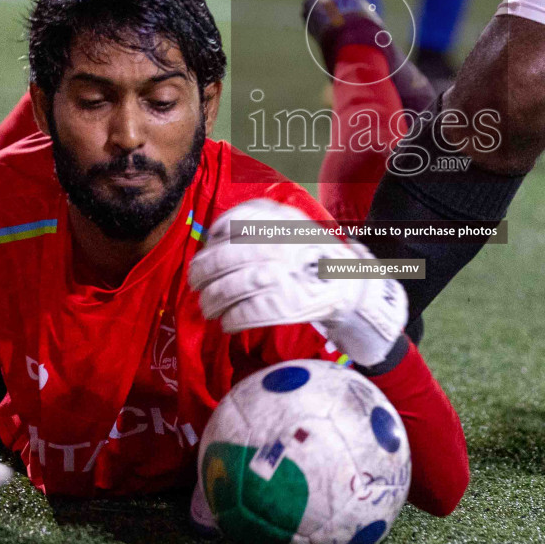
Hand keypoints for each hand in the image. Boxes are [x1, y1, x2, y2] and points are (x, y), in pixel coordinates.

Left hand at [189, 199, 407, 364]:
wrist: (348, 284)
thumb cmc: (310, 256)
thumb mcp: (289, 224)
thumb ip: (256, 224)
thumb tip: (212, 240)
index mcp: (277, 220)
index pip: (229, 225)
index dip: (212, 240)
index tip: (208, 248)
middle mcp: (275, 245)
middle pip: (220, 260)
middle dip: (201, 275)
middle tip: (196, 283)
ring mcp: (279, 276)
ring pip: (226, 290)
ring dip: (211, 302)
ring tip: (209, 307)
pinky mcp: (283, 306)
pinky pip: (242, 315)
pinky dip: (230, 321)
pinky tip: (228, 323)